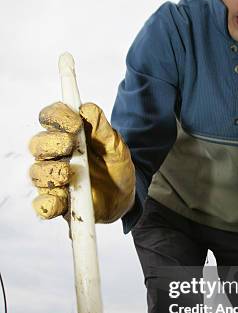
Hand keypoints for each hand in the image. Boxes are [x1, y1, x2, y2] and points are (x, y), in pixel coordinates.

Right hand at [29, 102, 135, 222]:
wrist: (124, 195)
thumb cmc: (114, 165)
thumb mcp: (115, 145)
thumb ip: (102, 128)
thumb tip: (87, 108)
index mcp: (66, 134)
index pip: (50, 118)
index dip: (57, 117)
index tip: (75, 122)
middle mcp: (54, 155)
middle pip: (37, 144)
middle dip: (51, 143)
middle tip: (69, 145)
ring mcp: (53, 179)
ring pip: (36, 172)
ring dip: (50, 172)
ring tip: (68, 174)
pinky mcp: (57, 202)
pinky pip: (42, 204)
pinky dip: (46, 203)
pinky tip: (58, 200)